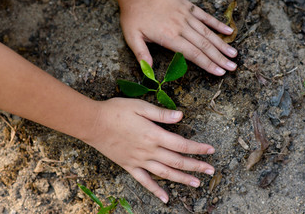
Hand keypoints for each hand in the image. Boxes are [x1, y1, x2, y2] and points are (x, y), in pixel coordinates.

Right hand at [84, 98, 214, 202]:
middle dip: (196, 166)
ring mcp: (139, 161)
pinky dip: (155, 190)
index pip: (181, 144)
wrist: (92, 123)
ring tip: (196, 184)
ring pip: (165, 173)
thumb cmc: (116, 111)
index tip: (211, 151)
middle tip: (211, 171)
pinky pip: (144, 181)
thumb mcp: (140, 106)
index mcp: (154, 134)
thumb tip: (181, 115)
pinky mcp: (129, 166)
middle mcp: (149, 150)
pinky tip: (165, 198)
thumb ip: (161, 114)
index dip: (197, 148)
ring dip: (182, 179)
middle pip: (177, 161)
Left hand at [119, 0, 237, 75]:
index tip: (219, 73)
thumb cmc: (134, 16)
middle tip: (233, 68)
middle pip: (204, 46)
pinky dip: (217, 24)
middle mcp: (181, 28)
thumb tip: (148, 71)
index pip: (193, 54)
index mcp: (169, 37)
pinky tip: (228, 31)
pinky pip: (205, 16)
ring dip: (222, 44)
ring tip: (234, 54)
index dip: (208, 64)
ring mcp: (186, 16)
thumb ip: (142, 55)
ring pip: (207, 33)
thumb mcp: (132, 38)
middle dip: (220, 58)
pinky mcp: (187, 7)